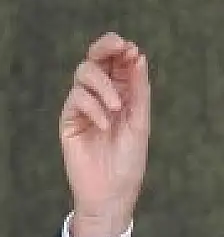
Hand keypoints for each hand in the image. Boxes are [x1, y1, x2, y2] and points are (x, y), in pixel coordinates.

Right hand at [59, 32, 150, 236]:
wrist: (114, 191)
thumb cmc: (130, 158)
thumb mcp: (140, 120)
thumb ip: (139, 89)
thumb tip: (138, 56)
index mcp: (122, 93)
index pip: (116, 62)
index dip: (121, 50)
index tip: (131, 48)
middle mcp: (101, 95)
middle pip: (95, 59)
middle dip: (105, 48)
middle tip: (118, 45)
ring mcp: (84, 106)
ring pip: (84, 74)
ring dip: (104, 85)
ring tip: (118, 107)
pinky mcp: (69, 120)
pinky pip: (76, 99)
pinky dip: (94, 108)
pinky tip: (106, 125)